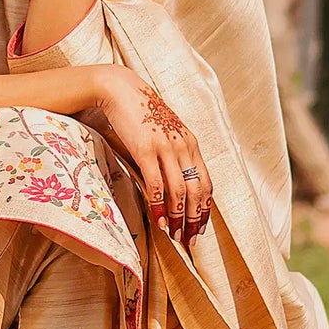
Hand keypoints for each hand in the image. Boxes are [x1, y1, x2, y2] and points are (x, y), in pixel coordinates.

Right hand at [92, 66, 212, 243]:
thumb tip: (173, 184)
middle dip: (194, 219)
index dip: (204, 208)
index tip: (200, 227)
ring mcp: (166, 148)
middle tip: (190, 239)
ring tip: (175, 235)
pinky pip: (157, 183)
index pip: (206, 182)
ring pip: (180, 191)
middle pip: (197, 190)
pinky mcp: (146, 149)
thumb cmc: (142, 113)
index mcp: (191, 144)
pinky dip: (159, 205)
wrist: (122, 90)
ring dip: (178, 217)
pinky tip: (158, 220)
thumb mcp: (166, 133)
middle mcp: (184, 146)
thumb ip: (174, 154)